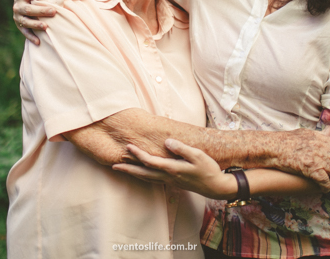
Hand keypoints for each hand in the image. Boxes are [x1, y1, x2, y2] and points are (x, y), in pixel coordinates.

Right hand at [12, 0, 58, 43]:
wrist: (24, 4)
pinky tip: (39, 42)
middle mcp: (18, 5)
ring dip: (35, 24)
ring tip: (46, 26)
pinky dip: (31, 37)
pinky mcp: (19, 26)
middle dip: (41, 10)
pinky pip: (25, 32)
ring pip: (26, 21)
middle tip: (54, 11)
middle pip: (29, 8)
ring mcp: (17, 16)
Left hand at [113, 139, 236, 199]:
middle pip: (143, 173)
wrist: (215, 187)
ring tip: (121, 170)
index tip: (128, 146)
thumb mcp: (198, 155)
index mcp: (172, 169)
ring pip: (146, 178)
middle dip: (128, 168)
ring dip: (133, 173)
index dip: (138, 154)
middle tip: (113, 165)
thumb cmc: (208, 169)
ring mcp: (170, 181)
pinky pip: (153, 180)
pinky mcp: (172, 182)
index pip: (150, 161)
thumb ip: (181, 148)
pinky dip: (143, 177)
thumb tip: (167, 142)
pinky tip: (140, 174)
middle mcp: (168, 177)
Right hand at [268, 126, 329, 192]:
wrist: (273, 147)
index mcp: (321, 138)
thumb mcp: (306, 133)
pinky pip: (324, 179)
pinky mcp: (309, 167)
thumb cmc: (287, 140)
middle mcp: (321, 146)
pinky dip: (327, 185)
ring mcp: (316, 157)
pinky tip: (326, 189)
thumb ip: (320, 134)